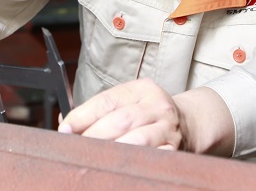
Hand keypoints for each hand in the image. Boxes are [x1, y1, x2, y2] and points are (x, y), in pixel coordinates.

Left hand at [58, 78, 234, 154]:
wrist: (189, 122)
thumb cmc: (149, 114)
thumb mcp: (128, 102)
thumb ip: (99, 111)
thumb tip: (65, 124)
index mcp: (141, 89)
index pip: (107, 101)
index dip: (83, 116)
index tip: (65, 129)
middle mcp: (157, 105)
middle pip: (121, 120)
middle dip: (94, 136)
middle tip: (77, 148)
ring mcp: (168, 128)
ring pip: (138, 140)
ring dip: (113, 150)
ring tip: (95, 158)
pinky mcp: (175, 149)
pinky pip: (153, 158)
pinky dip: (136, 162)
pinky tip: (121, 165)